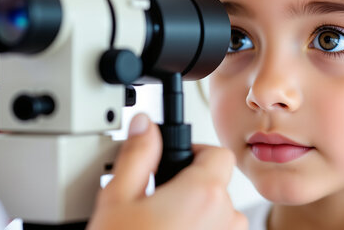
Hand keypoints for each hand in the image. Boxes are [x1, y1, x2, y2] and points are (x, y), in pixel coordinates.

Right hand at [87, 113, 245, 229]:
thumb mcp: (117, 199)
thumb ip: (136, 154)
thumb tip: (145, 125)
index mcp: (203, 194)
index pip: (219, 154)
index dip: (197, 152)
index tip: (177, 162)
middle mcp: (226, 219)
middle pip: (219, 186)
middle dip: (192, 187)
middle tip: (158, 202)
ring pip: (221, 217)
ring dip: (199, 216)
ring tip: (162, 228)